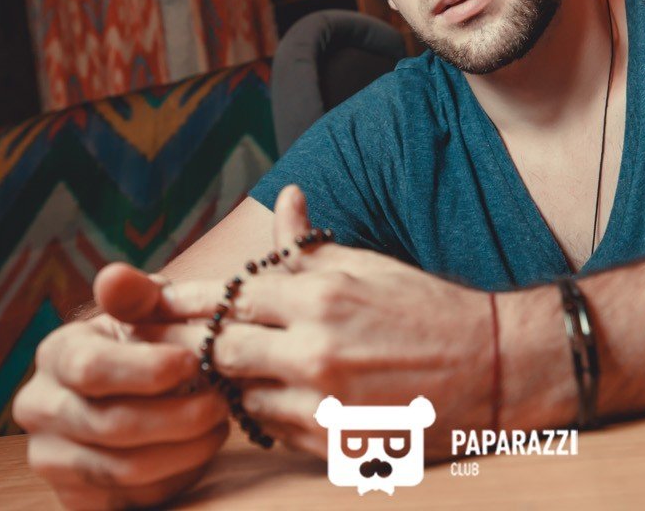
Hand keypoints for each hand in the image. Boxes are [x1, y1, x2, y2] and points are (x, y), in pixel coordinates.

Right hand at [12, 264, 229, 509]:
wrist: (135, 398)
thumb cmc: (145, 348)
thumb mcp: (144, 316)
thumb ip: (135, 296)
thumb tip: (114, 276)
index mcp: (55, 355)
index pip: (91, 367)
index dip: (147, 369)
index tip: (194, 364)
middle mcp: (40, 409)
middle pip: (110, 424)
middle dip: (177, 415)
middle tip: (222, 401)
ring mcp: (52, 460)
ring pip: (124, 468)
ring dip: (184, 448)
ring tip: (220, 423)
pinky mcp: (75, 500)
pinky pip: (131, 499)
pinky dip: (175, 476)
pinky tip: (200, 451)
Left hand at [152, 185, 493, 460]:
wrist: (494, 366)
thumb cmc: (427, 307)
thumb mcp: (368, 265)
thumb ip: (310, 245)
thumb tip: (287, 199)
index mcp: (322, 297)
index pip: (228, 299)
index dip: (186, 302)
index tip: (151, 303)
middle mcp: (317, 351)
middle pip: (222, 352)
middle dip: (194, 347)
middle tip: (165, 344)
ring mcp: (327, 404)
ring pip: (243, 398)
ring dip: (233, 385)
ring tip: (222, 372)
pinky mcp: (338, 445)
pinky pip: (276, 432)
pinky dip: (266, 414)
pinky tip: (270, 398)